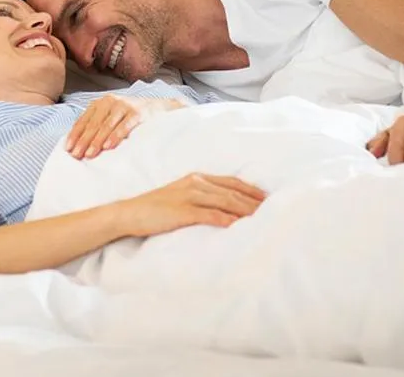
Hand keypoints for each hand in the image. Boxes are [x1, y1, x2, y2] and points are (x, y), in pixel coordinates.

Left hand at [67, 95, 183, 158]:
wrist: (158, 107)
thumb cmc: (130, 116)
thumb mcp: (111, 117)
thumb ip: (97, 126)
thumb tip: (78, 145)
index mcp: (100, 103)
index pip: (84, 120)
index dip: (75, 135)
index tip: (68, 149)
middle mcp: (110, 102)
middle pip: (93, 124)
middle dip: (83, 141)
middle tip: (77, 156)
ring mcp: (124, 106)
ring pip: (106, 125)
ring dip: (97, 141)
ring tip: (90, 154)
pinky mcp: (137, 112)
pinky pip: (124, 125)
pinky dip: (115, 136)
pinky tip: (108, 147)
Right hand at [115, 173, 266, 237]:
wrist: (130, 213)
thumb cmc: (155, 209)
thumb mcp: (180, 197)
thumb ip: (200, 198)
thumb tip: (223, 209)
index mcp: (196, 178)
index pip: (231, 182)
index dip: (251, 190)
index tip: (267, 199)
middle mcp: (195, 183)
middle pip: (232, 191)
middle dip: (253, 201)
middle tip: (274, 210)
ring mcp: (188, 196)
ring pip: (224, 201)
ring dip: (245, 210)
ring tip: (262, 218)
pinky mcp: (182, 210)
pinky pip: (208, 214)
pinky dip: (225, 219)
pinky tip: (237, 225)